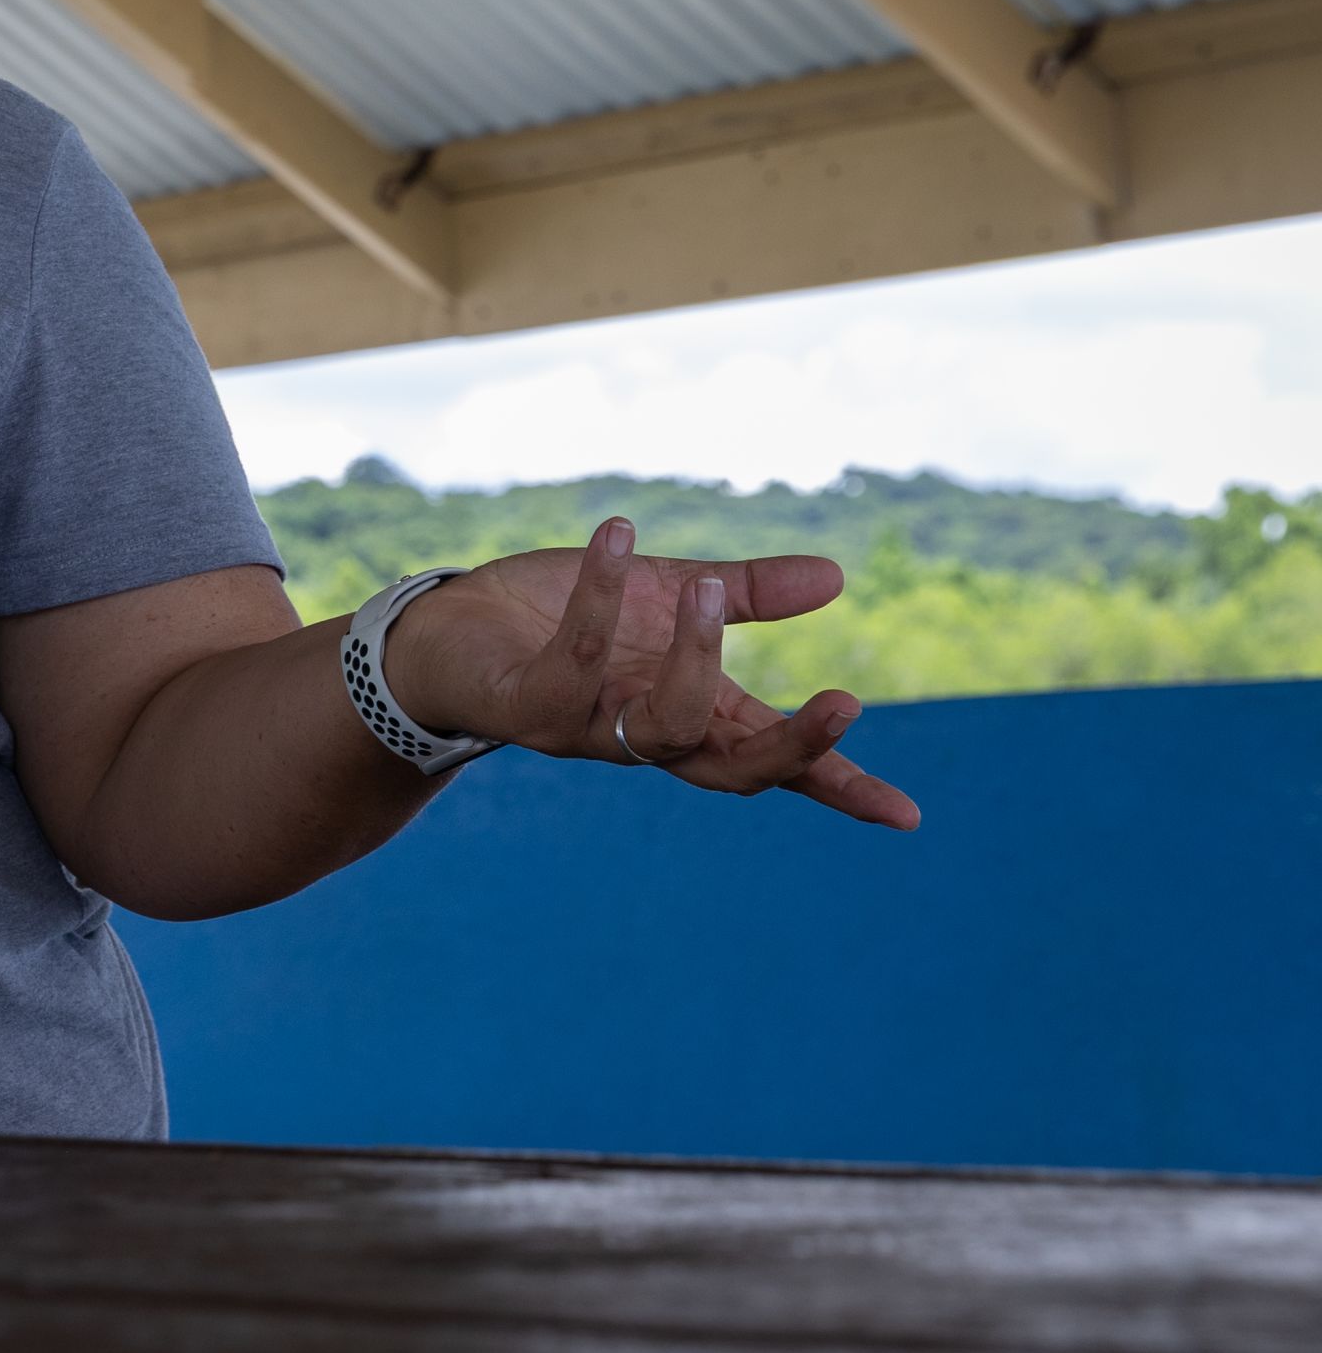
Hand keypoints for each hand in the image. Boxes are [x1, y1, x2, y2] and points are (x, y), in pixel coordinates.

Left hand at [382, 519, 919, 829]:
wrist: (445, 626)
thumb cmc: (554, 618)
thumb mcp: (660, 594)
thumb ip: (742, 594)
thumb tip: (837, 577)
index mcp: (687, 712)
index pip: (771, 761)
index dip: (836, 787)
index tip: (906, 816)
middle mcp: (640, 732)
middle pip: (731, 771)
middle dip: (790, 749)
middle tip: (845, 702)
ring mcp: (584, 727)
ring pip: (660, 729)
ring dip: (693, 657)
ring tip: (700, 586)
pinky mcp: (523, 705)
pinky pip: (572, 665)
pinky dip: (598, 600)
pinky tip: (617, 536)